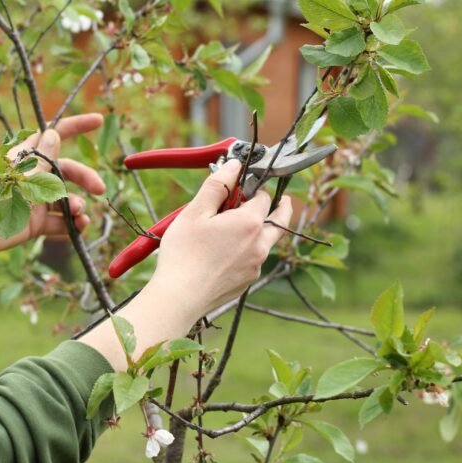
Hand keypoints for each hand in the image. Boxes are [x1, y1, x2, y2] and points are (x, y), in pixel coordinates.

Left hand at [0, 114, 106, 259]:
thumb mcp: (18, 176)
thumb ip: (41, 160)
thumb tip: (54, 132)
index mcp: (27, 158)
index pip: (54, 136)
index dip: (76, 126)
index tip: (98, 121)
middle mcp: (33, 177)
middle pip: (68, 171)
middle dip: (86, 178)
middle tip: (100, 189)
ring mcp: (35, 201)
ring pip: (66, 199)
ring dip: (77, 205)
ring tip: (79, 214)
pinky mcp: (34, 224)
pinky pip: (60, 223)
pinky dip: (72, 225)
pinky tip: (79, 228)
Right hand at [149, 159, 292, 318]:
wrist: (180, 297)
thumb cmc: (184, 253)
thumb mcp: (195, 211)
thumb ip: (218, 185)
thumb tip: (234, 165)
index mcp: (250, 223)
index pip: (264, 196)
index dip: (255, 187)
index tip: (244, 184)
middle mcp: (260, 245)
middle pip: (280, 220)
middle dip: (280, 207)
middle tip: (280, 199)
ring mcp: (256, 266)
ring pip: (266, 241)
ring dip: (259, 230)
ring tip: (239, 226)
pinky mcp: (247, 281)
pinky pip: (254, 259)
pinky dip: (247, 250)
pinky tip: (225, 251)